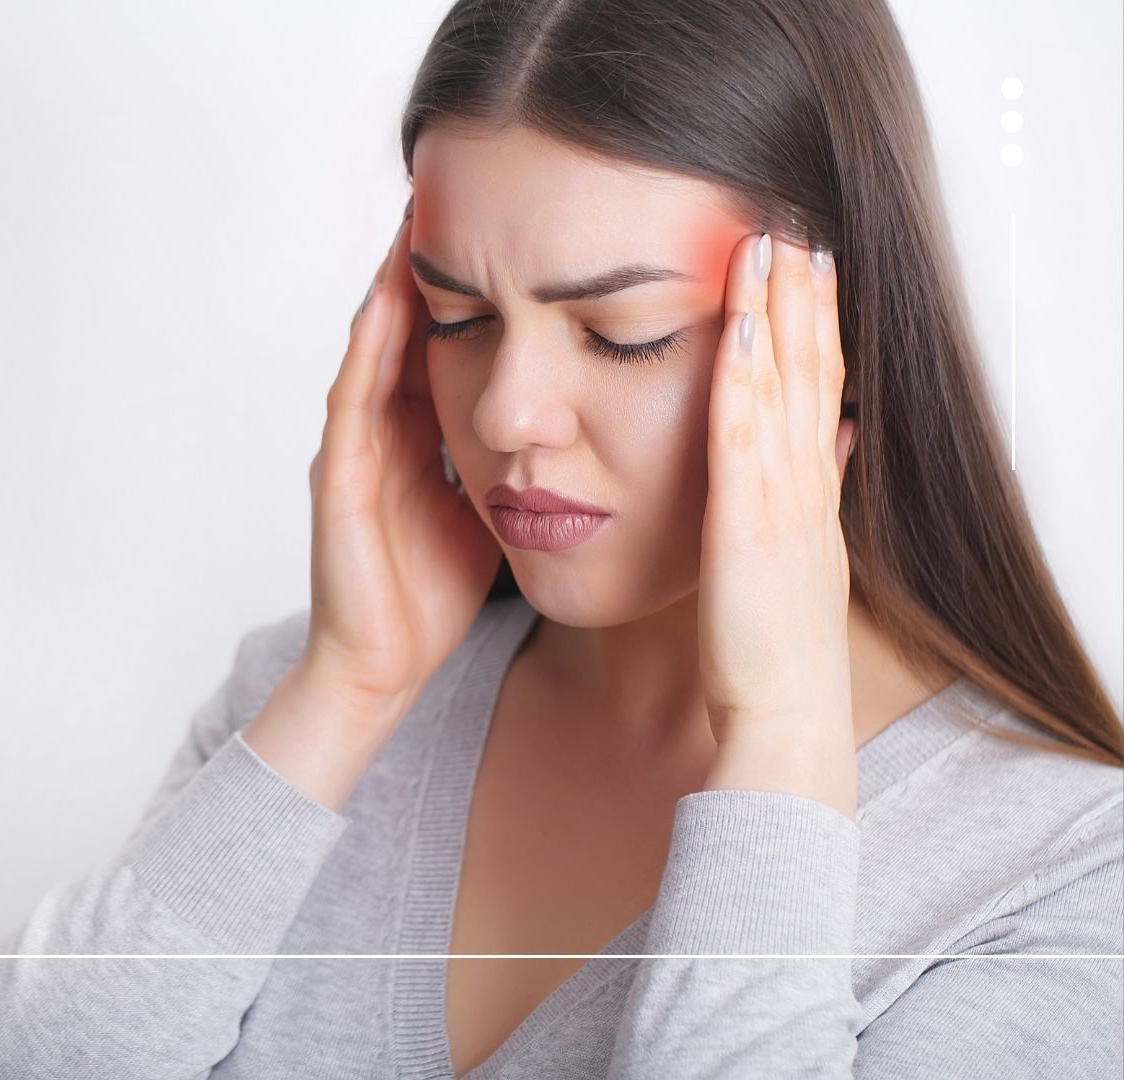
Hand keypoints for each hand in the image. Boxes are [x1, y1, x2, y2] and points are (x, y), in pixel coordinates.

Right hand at [300, 207, 502, 717]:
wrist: (380, 669)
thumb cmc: (433, 596)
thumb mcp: (492, 507)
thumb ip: (515, 454)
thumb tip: (578, 417)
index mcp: (420, 435)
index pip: (447, 338)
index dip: (471, 284)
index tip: (506, 225)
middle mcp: (381, 430)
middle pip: (407, 326)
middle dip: (429, 263)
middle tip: (453, 190)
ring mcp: (353, 449)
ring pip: (374, 346)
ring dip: (391, 284)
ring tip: (417, 219)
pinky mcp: (337, 477)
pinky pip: (354, 397)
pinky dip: (370, 347)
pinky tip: (390, 302)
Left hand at [696, 232, 860, 817]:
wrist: (785, 719)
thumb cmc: (775, 652)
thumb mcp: (800, 561)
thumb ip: (815, 497)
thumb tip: (837, 440)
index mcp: (810, 494)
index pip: (819, 391)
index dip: (816, 327)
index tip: (810, 267)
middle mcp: (805, 485)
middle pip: (811, 372)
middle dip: (805, 297)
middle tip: (797, 225)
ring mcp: (783, 499)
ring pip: (786, 385)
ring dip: (779, 311)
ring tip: (772, 242)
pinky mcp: (749, 521)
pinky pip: (746, 430)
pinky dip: (746, 371)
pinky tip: (740, 320)